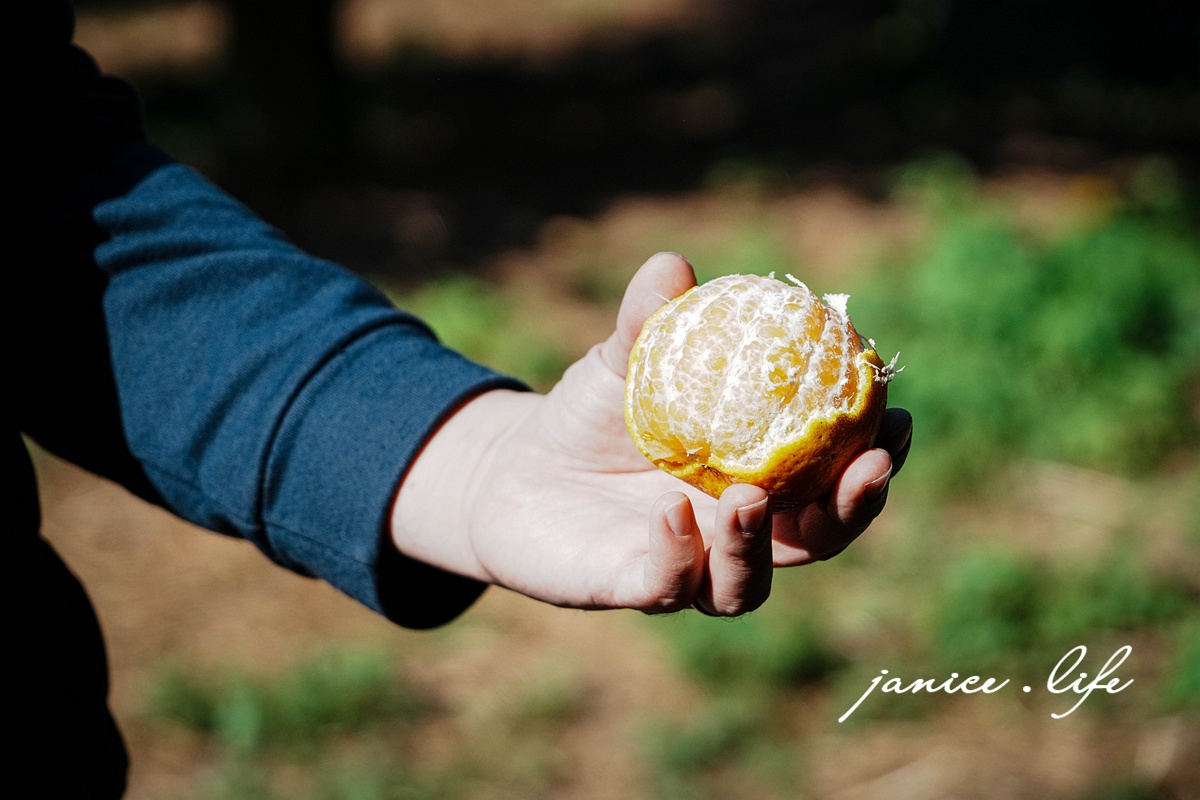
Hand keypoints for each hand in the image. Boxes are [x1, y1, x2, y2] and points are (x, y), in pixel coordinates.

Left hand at [391, 253, 911, 615]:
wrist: (514, 470)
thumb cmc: (589, 415)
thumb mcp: (620, 362)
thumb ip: (648, 322)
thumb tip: (673, 265)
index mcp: (758, 475)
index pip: (833, 475)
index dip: (878, 454)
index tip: (900, 417)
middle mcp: (736, 531)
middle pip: (816, 540)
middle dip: (852, 511)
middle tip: (868, 467)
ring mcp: (690, 567)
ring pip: (749, 584)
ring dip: (759, 545)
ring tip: (748, 496)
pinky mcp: (636, 589)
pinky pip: (669, 584)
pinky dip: (678, 553)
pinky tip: (670, 510)